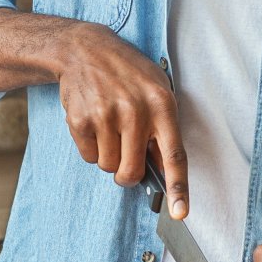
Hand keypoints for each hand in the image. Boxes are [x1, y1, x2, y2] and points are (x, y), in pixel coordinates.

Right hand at [53, 22, 187, 217]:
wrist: (85, 49)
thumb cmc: (128, 73)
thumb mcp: (156, 89)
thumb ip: (162, 127)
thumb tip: (161, 170)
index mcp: (162, 104)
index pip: (174, 154)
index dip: (178, 187)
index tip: (180, 213)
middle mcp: (135, 111)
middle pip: (133, 171)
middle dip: (129, 173)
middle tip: (127, 155)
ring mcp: (106, 116)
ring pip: (109, 167)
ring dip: (109, 156)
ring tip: (110, 127)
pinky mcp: (81, 121)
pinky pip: (89, 157)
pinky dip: (92, 148)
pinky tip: (94, 121)